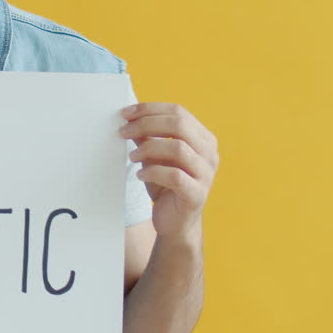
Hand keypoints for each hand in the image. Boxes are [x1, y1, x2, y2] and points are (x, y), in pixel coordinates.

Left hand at [119, 102, 218, 241]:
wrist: (175, 223)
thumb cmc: (165, 185)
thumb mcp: (154, 157)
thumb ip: (146, 137)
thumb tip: (128, 117)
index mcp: (203, 139)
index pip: (178, 112)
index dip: (150, 109)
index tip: (125, 113)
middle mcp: (209, 153)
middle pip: (179, 125)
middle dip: (146, 124)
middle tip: (123, 131)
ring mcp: (206, 174)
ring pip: (178, 148)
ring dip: (148, 148)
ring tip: (132, 157)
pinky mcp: (197, 194)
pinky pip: (175, 176)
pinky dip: (153, 172)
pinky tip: (140, 175)